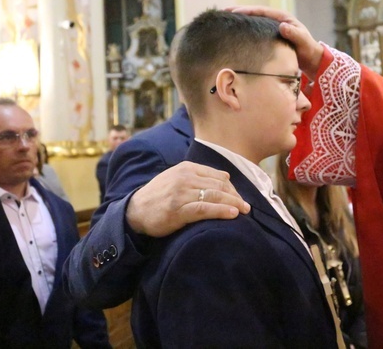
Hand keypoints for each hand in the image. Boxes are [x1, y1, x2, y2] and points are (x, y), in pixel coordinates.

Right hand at [126, 161, 249, 236]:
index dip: (232, 188)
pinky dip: (221, 211)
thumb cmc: (159, 196)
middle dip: (235, 196)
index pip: (217, 176)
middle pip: (219, 186)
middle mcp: (185, 178)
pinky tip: (232, 214)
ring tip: (244, 210)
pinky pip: (205, 209)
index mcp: (187, 168)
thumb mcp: (177, 178)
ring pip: (215, 196)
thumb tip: (226, 177)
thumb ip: (200, 176)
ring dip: (233, 203)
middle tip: (247, 206)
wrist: (135, 210)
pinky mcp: (179, 210)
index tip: (239, 198)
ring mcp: (182, 193)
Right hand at [227, 5, 323, 79]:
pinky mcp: (270, 37)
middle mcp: (276, 20)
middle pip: (254, 13)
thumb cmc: (308, 50)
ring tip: (224, 21)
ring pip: (254, 21)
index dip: (247, 10)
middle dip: (239, 12)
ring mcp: (273, 28)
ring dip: (241, 20)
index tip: (233, 12)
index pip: (261, 11)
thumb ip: (294, 34)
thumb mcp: (303, 41)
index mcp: (282, 17)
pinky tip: (235, 34)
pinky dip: (245, 30)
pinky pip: (255, 31)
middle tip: (223, 12)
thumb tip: (282, 26)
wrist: (312, 59)